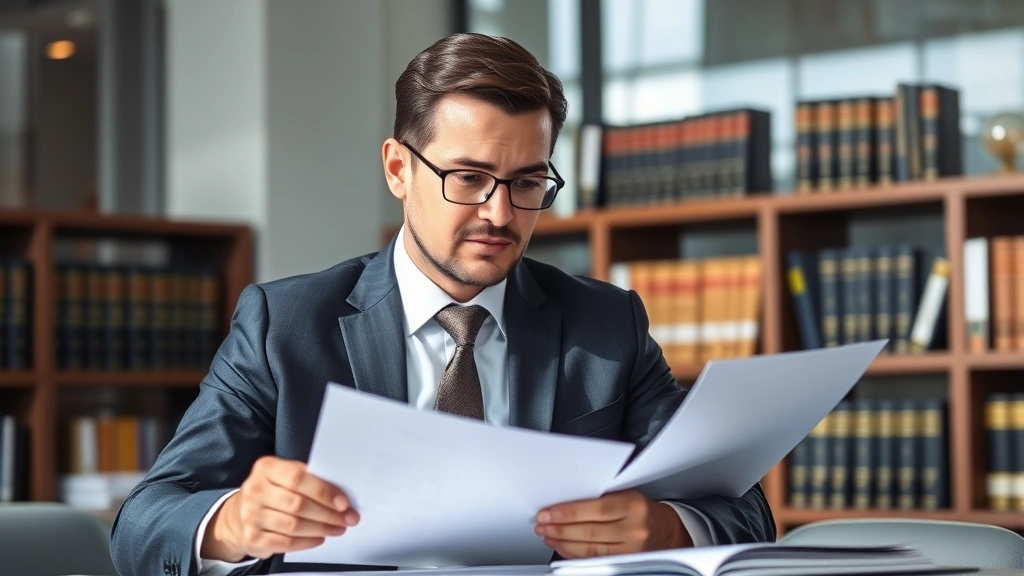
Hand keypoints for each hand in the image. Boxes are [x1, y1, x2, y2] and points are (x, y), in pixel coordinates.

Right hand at [201, 456, 359, 561]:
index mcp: (266, 468)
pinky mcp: (252, 537)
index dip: (323, 491)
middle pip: (297, 504)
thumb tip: (340, 493)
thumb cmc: (273, 491)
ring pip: (293, 526)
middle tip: (347, 518)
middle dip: (328, 514)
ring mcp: (250, 515)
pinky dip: (306, 542)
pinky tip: (319, 538)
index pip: (297, 478)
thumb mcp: (285, 475)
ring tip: (337, 528)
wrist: (240, 513)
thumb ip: (308, 478)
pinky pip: (285, 543)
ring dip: (321, 529)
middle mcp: (255, 490)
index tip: (343, 502)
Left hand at [534, 490, 691, 558]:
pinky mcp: (625, 563)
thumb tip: (564, 500)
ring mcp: (630, 549)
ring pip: (590, 549)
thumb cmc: (639, 508)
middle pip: (589, 531)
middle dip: (560, 528)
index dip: (568, 512)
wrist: (664, 530)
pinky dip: (574, 554)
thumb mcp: (625, 493)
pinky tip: (561, 547)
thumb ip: (599, 496)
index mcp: (633, 505)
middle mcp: (633, 529)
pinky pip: (594, 560)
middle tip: (541, 524)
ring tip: (547, 535)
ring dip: (563, 542)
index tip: (548, 512)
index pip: (596, 509)